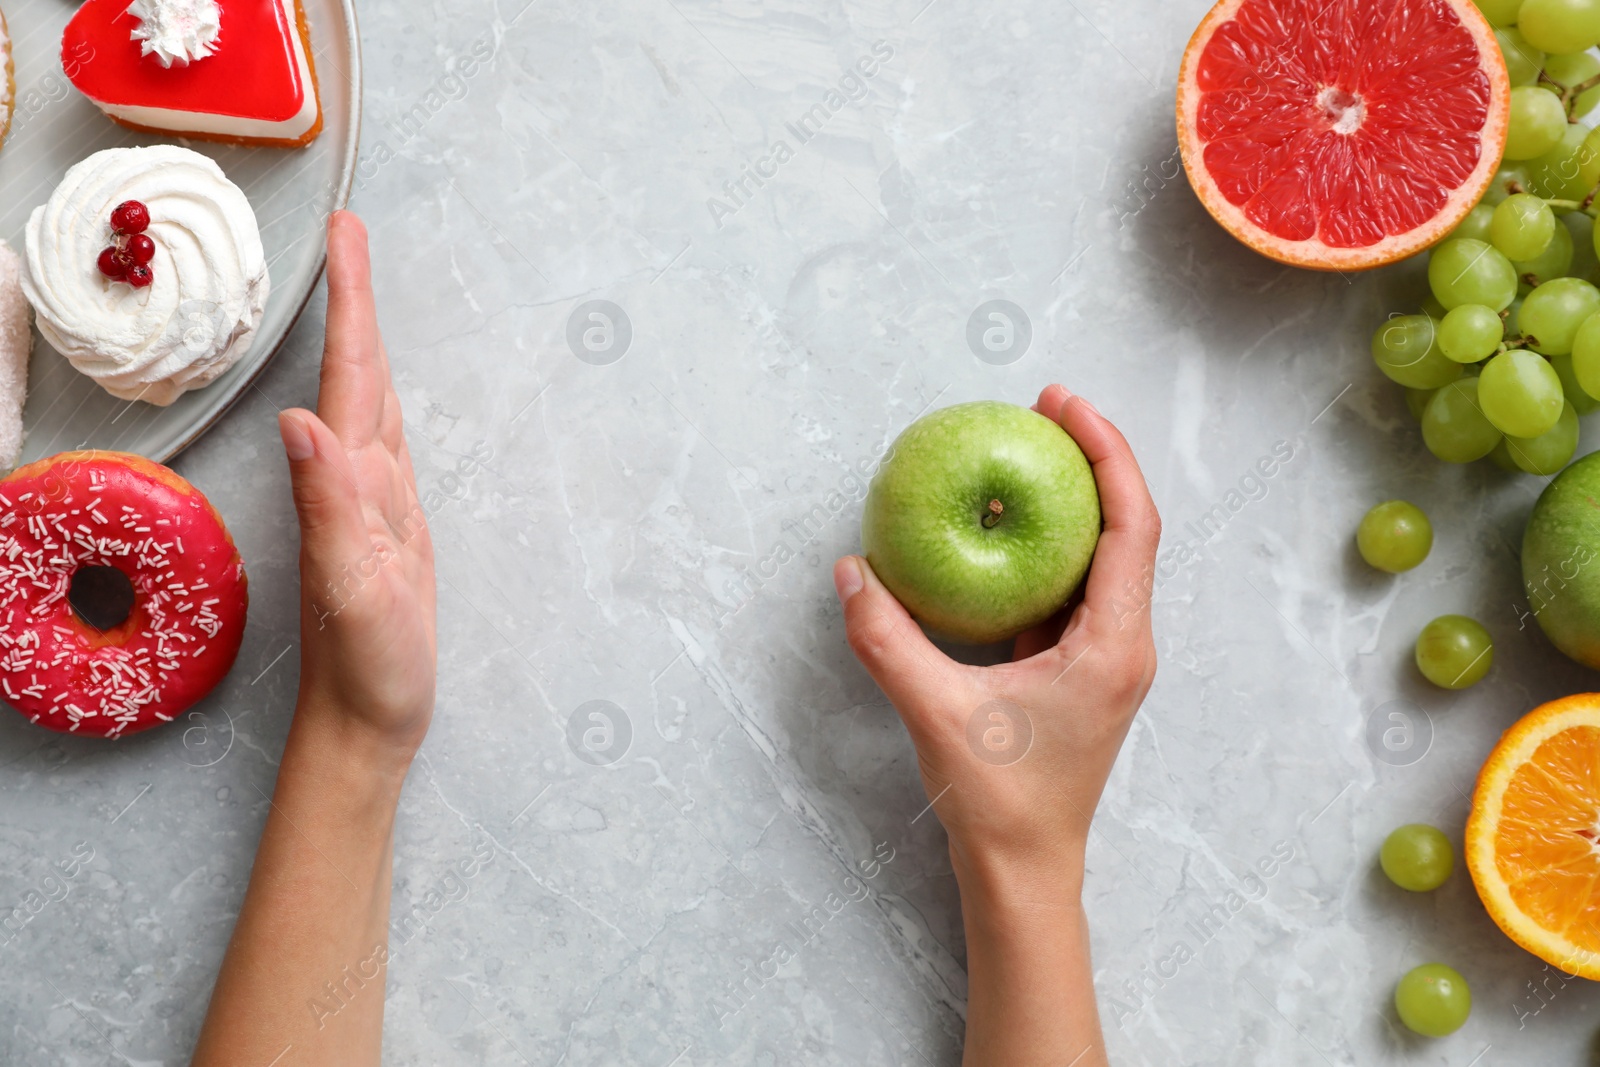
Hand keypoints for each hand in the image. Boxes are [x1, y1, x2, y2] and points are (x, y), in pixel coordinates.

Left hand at [276, 211, 436, 757]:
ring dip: (368, 343)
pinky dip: (391, 403)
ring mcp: (371, 504)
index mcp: (347, 484)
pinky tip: (390, 398)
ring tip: (365, 291)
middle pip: (358, 373)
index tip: (347, 234)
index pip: (351, 375)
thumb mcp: (352, 586)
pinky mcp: (390, 528)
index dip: (350, 303)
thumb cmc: (364, 666)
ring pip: (372, 403)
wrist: (365, 722)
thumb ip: (328, 506)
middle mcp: (354, 482)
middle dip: (356, 301)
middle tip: (354, 235)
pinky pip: (391, 444)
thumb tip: (302, 420)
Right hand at [834, 384, 1159, 895]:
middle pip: (1125, 528)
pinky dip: (1043, 551)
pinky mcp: (1081, 670)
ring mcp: (1106, 657)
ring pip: (1101, 558)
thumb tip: (850, 573)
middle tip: (1041, 409)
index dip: (1107, 454)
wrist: (1025, 871)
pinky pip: (1070, 590)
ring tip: (1021, 456)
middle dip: (1091, 460)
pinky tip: (999, 533)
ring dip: (1069, 504)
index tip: (1064, 406)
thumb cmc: (999, 802)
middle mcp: (1124, 643)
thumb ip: (887, 641)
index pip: (1130, 525)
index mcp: (1114, 645)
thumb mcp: (935, 714)